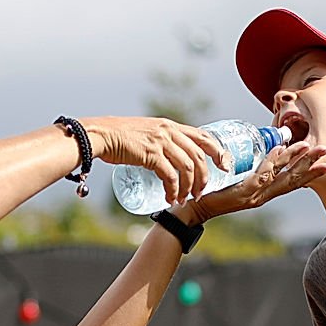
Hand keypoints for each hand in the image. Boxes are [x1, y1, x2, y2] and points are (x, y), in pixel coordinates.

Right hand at [85, 116, 228, 206]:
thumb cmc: (119, 137)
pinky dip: (174, 190)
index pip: (203, 136)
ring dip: (189, 187)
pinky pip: (170, 176)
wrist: (100, 135)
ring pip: (188, 168)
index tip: (224, 166)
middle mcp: (169, 131)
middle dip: (204, 177)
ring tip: (184, 199)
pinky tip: (170, 198)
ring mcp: (161, 142)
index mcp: (170, 126)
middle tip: (200, 193)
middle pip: (199, 155)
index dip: (218, 151)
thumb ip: (160, 141)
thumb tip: (170, 158)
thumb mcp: (146, 133)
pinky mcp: (151, 155)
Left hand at [186, 142, 325, 222]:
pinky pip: (262, 175)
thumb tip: (264, 153)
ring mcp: (255, 195)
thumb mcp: (236, 182)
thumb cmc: (213, 194)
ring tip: (310, 147)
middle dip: (311, 164)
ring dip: (296, 160)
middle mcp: (263, 196)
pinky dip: (272, 162)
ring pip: (281, 176)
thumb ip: (251, 172)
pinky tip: (280, 150)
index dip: (311, 173)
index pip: (292, 182)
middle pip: (293, 179)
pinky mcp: (244, 192)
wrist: (194, 209)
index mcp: (263, 193)